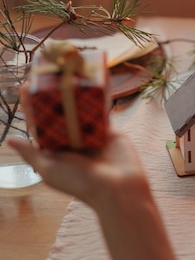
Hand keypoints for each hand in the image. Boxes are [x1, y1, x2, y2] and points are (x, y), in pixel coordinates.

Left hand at [8, 83, 146, 209]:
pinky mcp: (107, 128)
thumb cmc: (80, 182)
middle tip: (48, 72)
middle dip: (53, 93)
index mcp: (54, 148)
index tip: (26, 85)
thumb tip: (9, 139)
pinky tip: (92, 79)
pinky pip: (100, 108)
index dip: (31, 104)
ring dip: (74, 90)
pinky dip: (96, 94)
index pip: (39, 122)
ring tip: (67, 70)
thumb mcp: (49, 169)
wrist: (118, 188)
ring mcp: (89, 132)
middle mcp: (71, 139)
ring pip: (79, 107)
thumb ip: (32, 153)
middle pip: (59, 111)